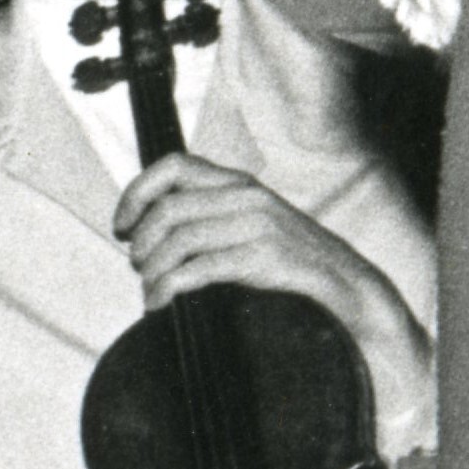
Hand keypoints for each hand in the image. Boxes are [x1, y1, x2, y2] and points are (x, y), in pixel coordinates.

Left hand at [117, 158, 438, 468]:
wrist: (346, 284)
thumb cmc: (291, 260)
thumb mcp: (252, 223)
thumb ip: (213, 216)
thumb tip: (153, 232)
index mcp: (240, 183)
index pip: (173, 165)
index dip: (137, 192)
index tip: (122, 224)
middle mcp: (246, 196)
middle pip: (168, 209)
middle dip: (141, 243)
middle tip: (139, 267)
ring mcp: (256, 225)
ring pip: (177, 240)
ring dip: (152, 272)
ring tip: (151, 291)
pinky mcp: (262, 257)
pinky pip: (197, 268)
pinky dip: (169, 288)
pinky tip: (162, 303)